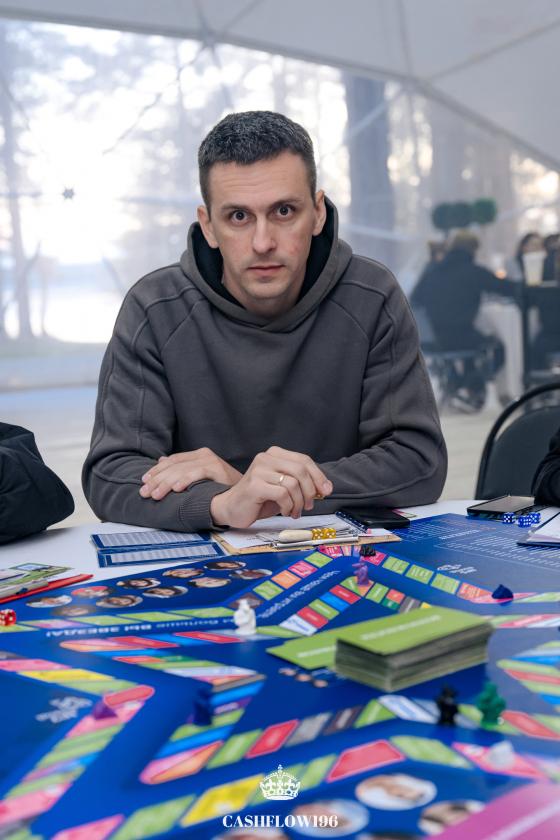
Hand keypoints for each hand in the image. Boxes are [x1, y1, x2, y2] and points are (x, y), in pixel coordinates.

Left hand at [139, 448, 241, 500]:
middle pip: (173, 466)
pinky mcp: (217, 469)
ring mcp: (211, 460)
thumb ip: (182, 469)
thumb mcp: (200, 478)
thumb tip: (161, 461)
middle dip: (157, 480)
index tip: (144, 482)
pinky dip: (185, 480)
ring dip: (166, 483)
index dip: (156, 471)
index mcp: (198, 455)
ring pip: (181, 470)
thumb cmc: (223, 488)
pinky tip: (175, 489)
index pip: (172, 461)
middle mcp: (203, 455)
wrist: (246, 493)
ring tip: (156, 495)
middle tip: (145, 492)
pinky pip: (197, 473)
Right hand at [210, 446, 332, 527]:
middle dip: (310, 490)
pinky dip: (288, 506)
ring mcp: (259, 470)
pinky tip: (285, 512)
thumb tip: (325, 488)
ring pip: (293, 484)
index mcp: (275, 454)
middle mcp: (266, 458)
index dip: (319, 476)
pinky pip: (282, 494)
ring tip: (295, 512)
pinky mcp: (254, 485)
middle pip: (301, 470)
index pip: (304, 460)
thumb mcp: (283, 487)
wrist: (231, 508)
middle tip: (309, 505)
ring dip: (299, 502)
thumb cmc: (259, 499)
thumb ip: (301, 483)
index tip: (326, 491)